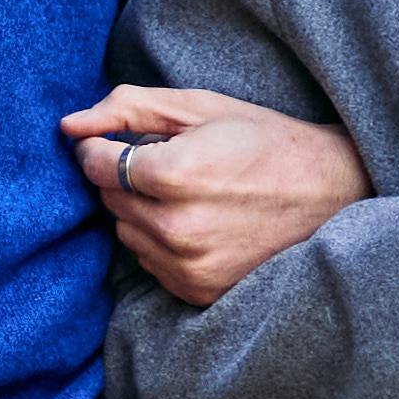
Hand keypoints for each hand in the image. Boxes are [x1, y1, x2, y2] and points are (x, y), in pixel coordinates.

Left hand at [61, 83, 369, 303]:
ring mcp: (187, 266)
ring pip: (125, 233)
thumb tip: (67, 125)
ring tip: (194, 194)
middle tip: (175, 164)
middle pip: (109, 200)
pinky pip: (150, 262)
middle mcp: (176, 228)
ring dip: (143, 212)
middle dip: (128, 178)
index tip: (124, 140)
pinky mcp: (197, 291)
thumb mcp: (200, 108)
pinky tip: (203, 223)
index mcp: (175, 175)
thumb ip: (126, 109)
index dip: (103, 147)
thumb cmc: (264, 141)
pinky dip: (164, 242)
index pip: (96, 164)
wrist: (331, 194)